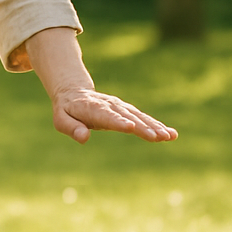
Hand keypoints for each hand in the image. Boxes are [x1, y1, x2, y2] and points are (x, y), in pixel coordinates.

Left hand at [49, 86, 177, 144]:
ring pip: (139, 116)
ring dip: (155, 126)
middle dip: (143, 127)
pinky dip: (156, 125)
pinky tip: (170, 134)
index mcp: (92, 108)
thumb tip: (84, 138)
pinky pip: (143, 118)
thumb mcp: (61, 120)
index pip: (107, 116)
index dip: (119, 121)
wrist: (74, 93)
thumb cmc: (66, 110)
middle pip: (128, 116)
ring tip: (169, 136)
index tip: (131, 127)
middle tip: (158, 137)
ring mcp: (120, 107)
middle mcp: (110, 106)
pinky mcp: (127, 110)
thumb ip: (72, 128)